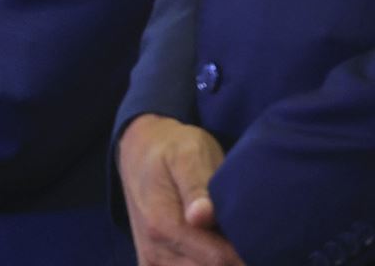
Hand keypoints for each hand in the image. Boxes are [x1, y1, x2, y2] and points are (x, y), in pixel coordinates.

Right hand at [117, 114, 244, 265]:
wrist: (139, 150)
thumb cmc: (171, 149)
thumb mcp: (187, 154)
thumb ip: (196, 186)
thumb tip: (202, 216)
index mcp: (162, 224)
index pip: (218, 259)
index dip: (248, 254)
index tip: (264, 239)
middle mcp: (154, 249)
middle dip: (237, 259)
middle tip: (253, 238)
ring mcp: (151, 259)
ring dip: (222, 262)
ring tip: (232, 240)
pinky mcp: (151, 262)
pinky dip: (200, 265)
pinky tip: (209, 251)